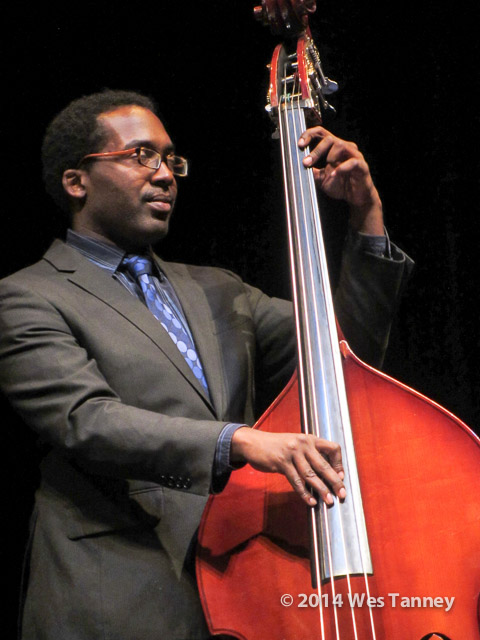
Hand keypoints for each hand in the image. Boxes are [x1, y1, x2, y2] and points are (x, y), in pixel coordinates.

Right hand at [230, 427, 345, 506]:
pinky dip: (304, 493)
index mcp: (310, 439)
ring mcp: (292, 453)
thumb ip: (310, 455)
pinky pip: (296, 481)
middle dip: (335, 482)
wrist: (253, 442)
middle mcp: (303, 444)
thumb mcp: (296, 444)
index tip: (340, 476)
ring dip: (321, 490)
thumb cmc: (276, 446)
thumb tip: (325, 474)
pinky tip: (310, 501)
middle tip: (342, 494)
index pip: (333, 448)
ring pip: (311, 475)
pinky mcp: (281, 462)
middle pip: (324, 465)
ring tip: (328, 501)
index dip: (339, 463)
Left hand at [299, 126, 383, 235]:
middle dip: (316, 150)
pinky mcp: (361, 166)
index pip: (321, 133)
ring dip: (329, 156)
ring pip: (341, 145)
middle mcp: (344, 148)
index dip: (309, 135)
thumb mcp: (321, 179)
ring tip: (326, 167)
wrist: (356, 198)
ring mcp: (354, 155)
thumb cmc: (341, 185)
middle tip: (306, 162)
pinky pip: (352, 162)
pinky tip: (333, 175)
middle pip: (329, 138)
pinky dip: (341, 168)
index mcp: (334, 148)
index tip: (300, 145)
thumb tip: (298, 168)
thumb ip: (312, 172)